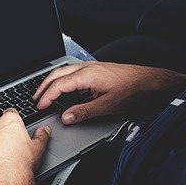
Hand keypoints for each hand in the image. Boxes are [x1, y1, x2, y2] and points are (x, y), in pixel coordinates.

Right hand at [33, 61, 185, 123]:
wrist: (150, 81)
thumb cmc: (133, 90)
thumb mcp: (107, 106)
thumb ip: (83, 112)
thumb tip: (66, 117)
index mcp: (86, 76)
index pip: (58, 86)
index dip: (46, 97)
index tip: (40, 107)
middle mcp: (86, 68)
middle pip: (56, 74)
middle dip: (43, 86)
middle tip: (35, 99)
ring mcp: (91, 67)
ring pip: (63, 71)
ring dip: (51, 82)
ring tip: (45, 93)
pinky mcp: (96, 69)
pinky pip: (72, 71)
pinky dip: (62, 80)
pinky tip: (64, 88)